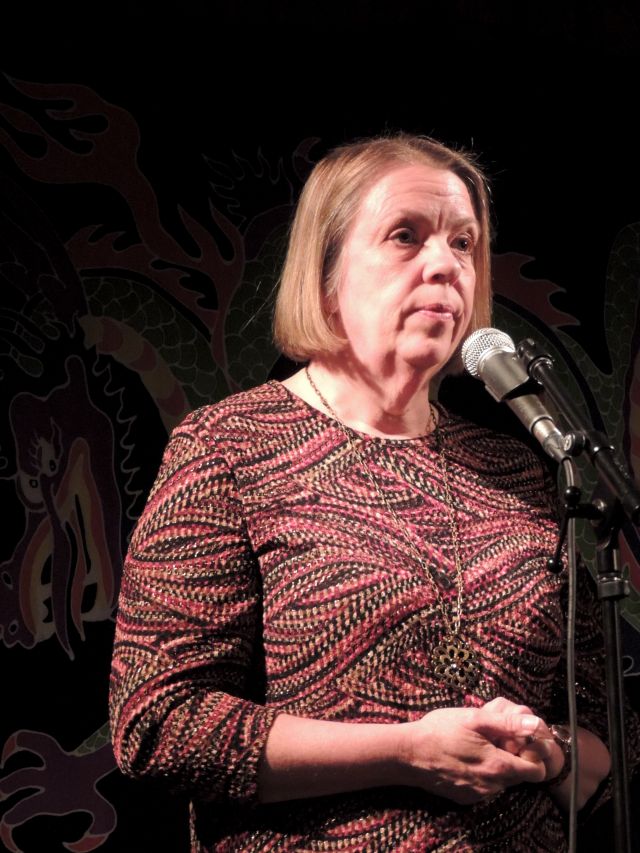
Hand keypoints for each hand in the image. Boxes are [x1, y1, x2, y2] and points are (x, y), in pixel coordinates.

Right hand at [401, 697, 549, 803]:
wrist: (408, 754)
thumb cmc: (440, 730)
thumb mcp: (474, 718)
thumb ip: (507, 723)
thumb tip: (536, 724)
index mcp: (498, 766)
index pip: (537, 771)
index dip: (532, 754)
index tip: (518, 739)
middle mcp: (492, 786)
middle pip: (519, 775)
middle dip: (513, 756)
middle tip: (494, 737)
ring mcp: (478, 795)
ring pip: (501, 781)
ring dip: (497, 765)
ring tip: (477, 745)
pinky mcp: (466, 798)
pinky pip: (485, 787)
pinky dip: (482, 774)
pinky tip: (466, 758)